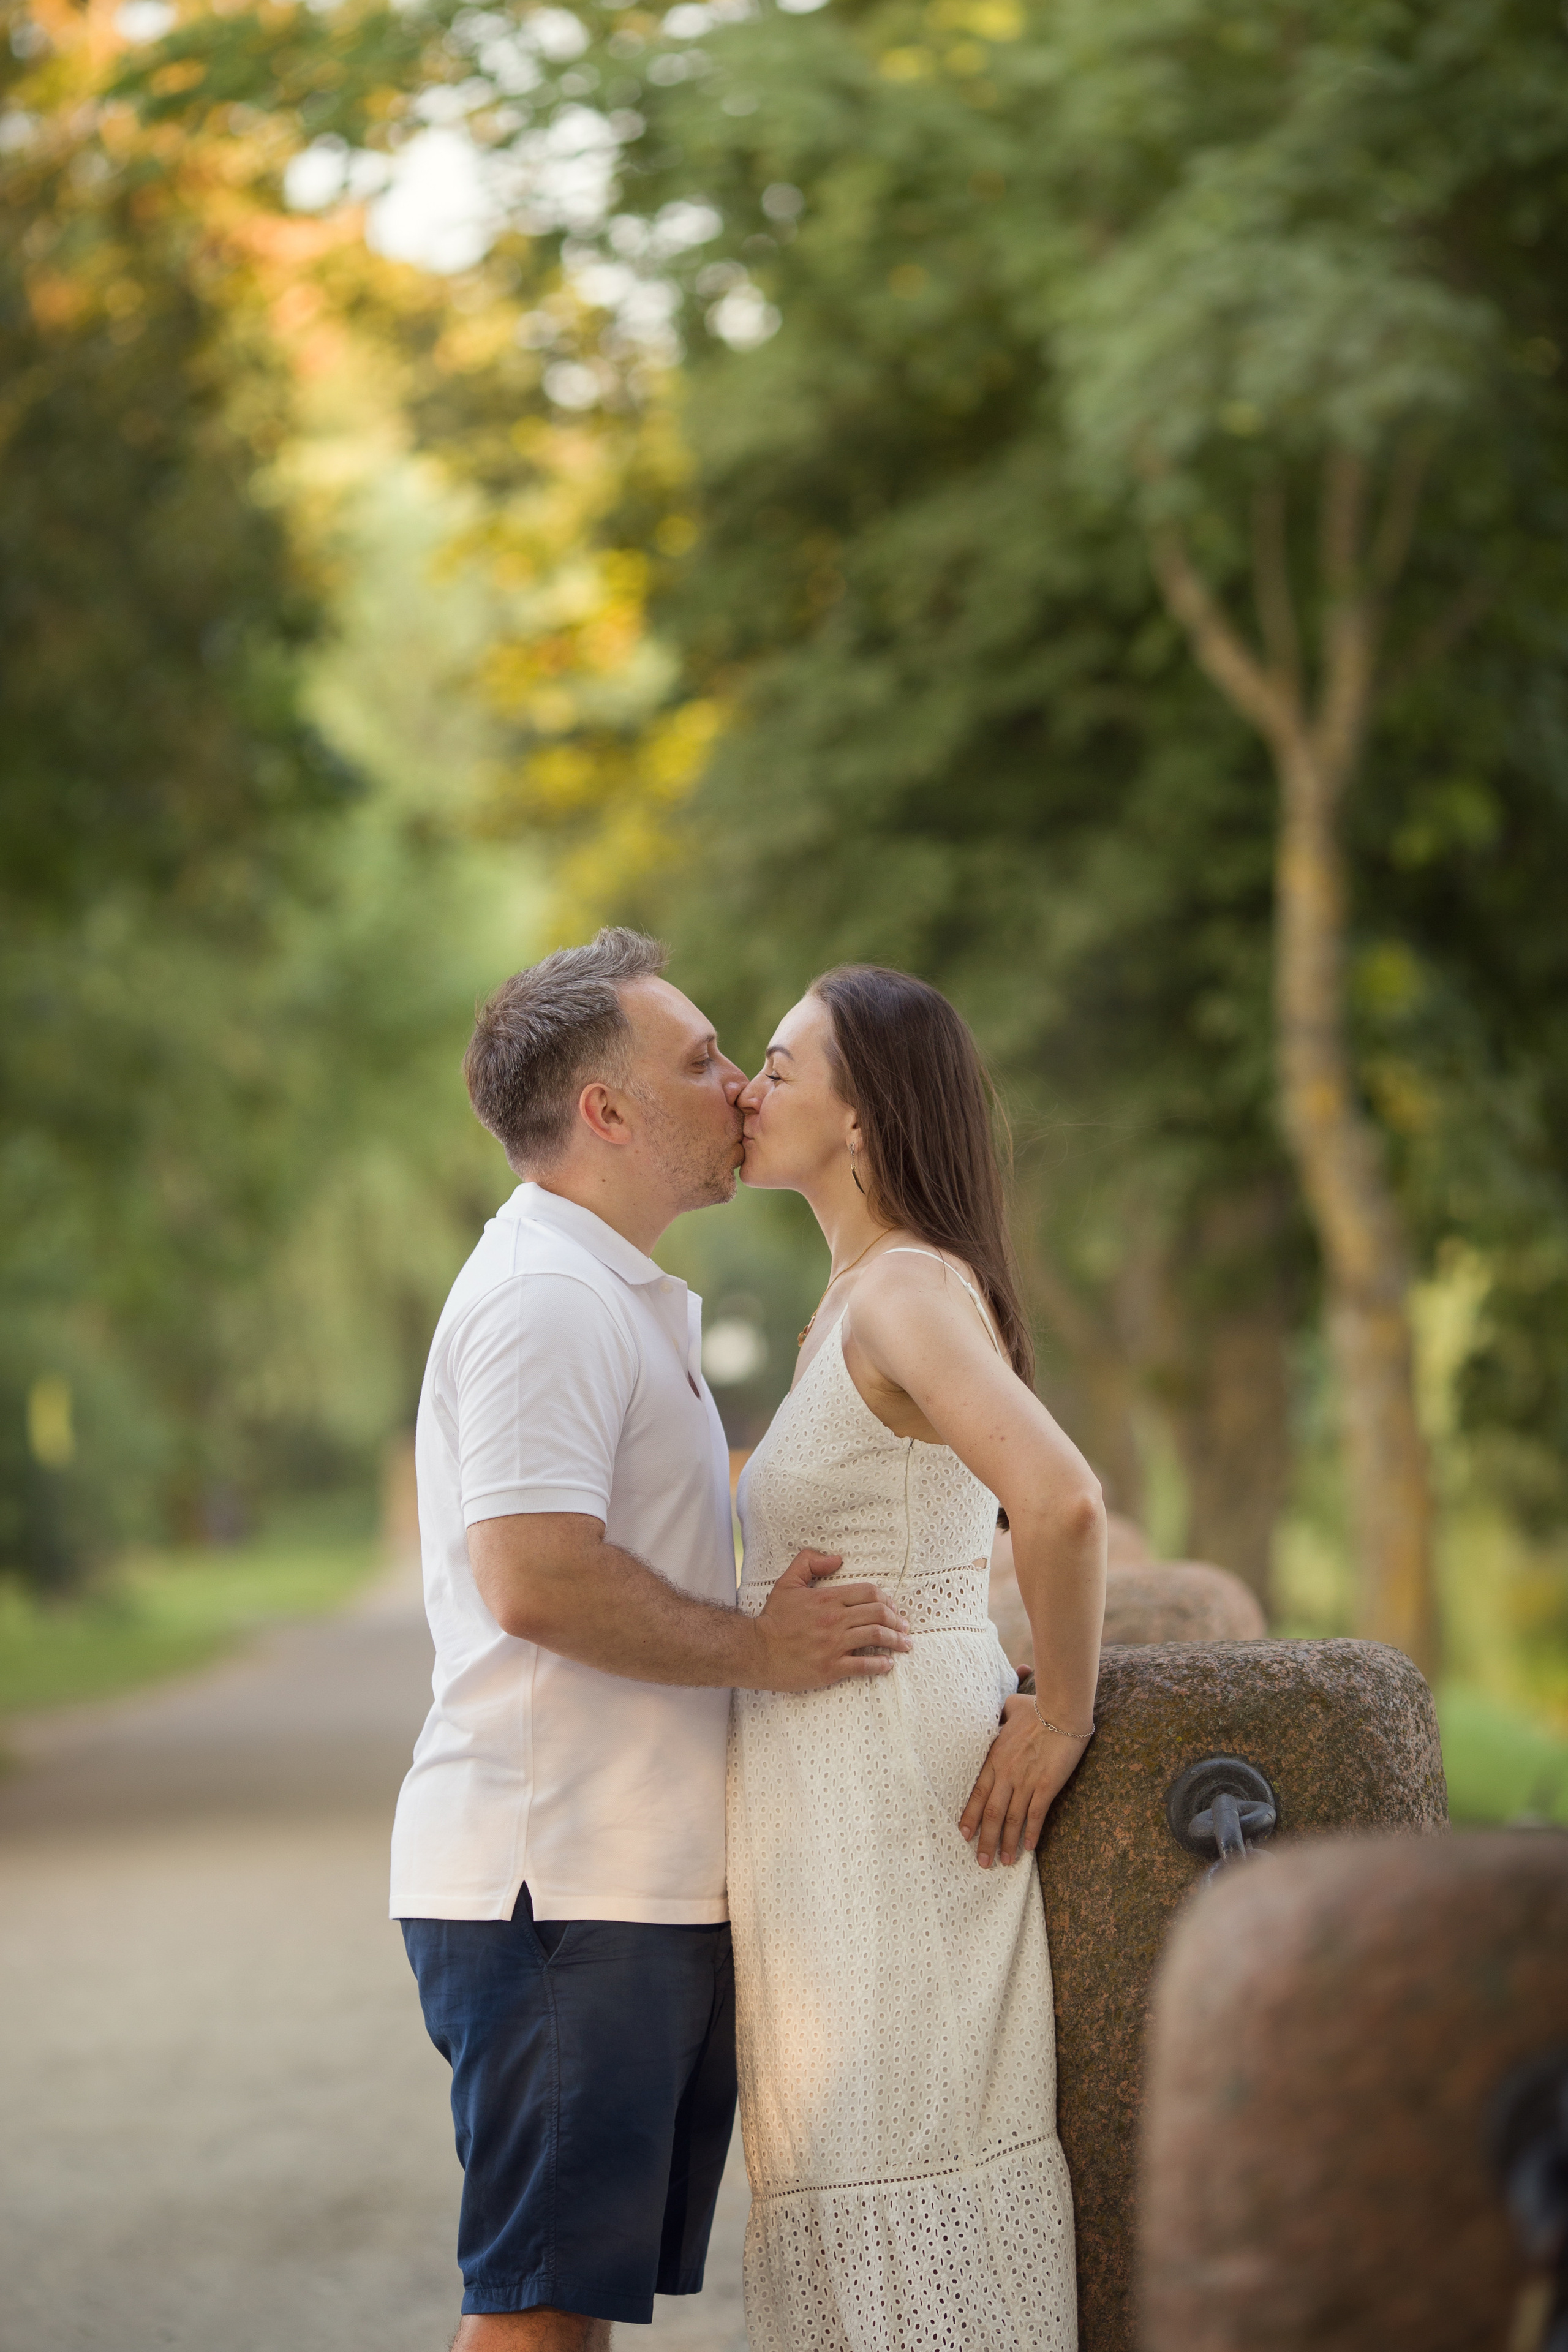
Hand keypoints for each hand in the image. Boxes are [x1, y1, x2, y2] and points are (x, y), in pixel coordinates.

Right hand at [750, 1549, 911, 1690]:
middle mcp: (835, 1620)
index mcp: (828, 1599)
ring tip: (905, 1645)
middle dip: (898, 1621)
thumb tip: (837, 1558)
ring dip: (896, 1641)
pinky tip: (888, 1664)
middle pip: (879, 1614)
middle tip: (905, 1627)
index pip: (869, 1592)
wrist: (756, 1651)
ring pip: (876, 1637)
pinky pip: (863, 1665)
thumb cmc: (773, 1618)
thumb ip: (810, 1562)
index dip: (887, 1599)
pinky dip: (880, 1664)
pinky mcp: (831, 1668)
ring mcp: (834, 1645)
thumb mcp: (788, 1582)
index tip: (894, 1608)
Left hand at [959, 1695, 1090, 1868]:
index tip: (963, 1835)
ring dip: (1006, 1842)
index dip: (970, 1816)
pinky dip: (1031, 1833)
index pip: (977, 1793)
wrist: (1061, 1710)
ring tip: (1003, 1861)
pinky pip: (1036, 1815)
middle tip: (982, 1862)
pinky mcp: (1047, 1785)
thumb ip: (1000, 1715)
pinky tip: (1029, 1848)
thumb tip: (1000, 1712)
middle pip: (991, 1813)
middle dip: (985, 1840)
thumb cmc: (1037, 1708)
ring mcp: (1026, 1781)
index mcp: (995, 1758)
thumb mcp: (1010, 1709)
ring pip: (1011, 1819)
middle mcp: (1006, 1774)